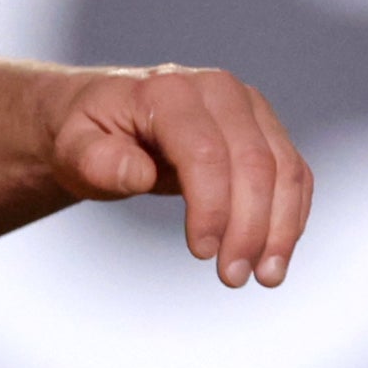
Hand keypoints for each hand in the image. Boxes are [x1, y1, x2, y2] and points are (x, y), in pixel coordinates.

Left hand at [46, 66, 313, 287]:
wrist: (106, 116)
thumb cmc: (88, 136)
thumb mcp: (73, 149)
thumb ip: (98, 161)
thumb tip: (138, 173)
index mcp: (170, 91)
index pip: (206, 152)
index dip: (212, 207)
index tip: (201, 254)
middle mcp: (218, 89)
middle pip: (254, 162)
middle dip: (250, 227)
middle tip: (233, 278)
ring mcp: (248, 107)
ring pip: (284, 169)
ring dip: (281, 228)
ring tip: (265, 277)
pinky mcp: (265, 129)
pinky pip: (294, 174)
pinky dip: (291, 216)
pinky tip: (277, 254)